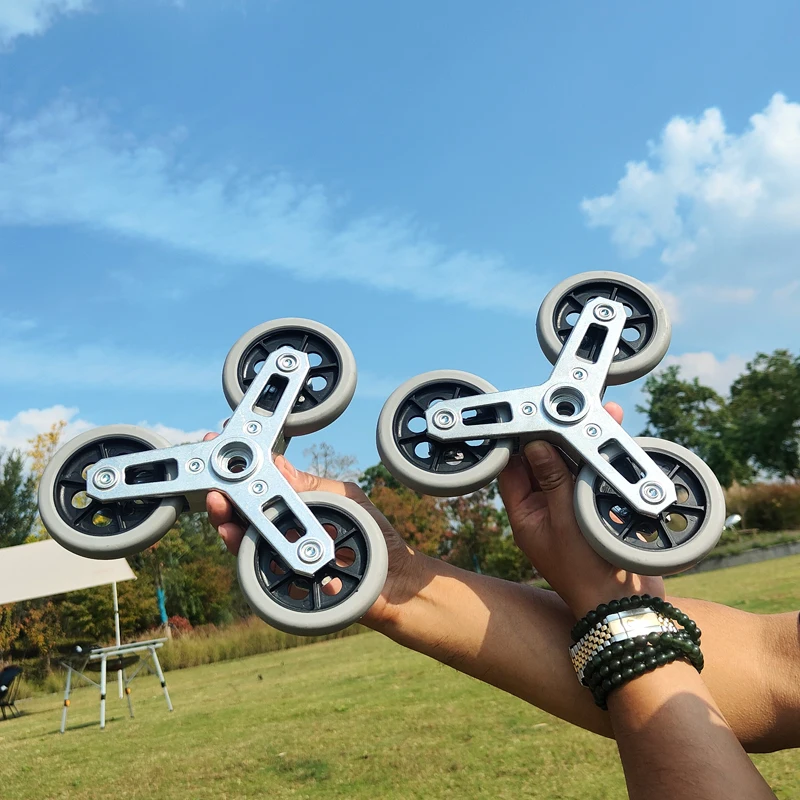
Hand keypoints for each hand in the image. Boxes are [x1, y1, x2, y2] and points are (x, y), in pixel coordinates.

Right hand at [202, 432, 420, 628]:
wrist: (396, 584)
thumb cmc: (377, 540)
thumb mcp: (348, 501)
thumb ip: (314, 486)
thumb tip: (280, 465)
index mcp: (297, 511)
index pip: (261, 492)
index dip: (240, 477)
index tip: (224, 459)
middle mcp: (285, 537)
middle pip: (244, 519)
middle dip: (225, 503)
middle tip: (216, 491)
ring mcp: (284, 563)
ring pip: (245, 547)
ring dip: (230, 529)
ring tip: (224, 515)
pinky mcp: (288, 591)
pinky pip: (263, 579)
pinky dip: (249, 562)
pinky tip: (240, 542)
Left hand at [497, 403, 664, 619]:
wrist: (625, 606)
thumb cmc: (587, 572)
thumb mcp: (565, 521)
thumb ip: (553, 480)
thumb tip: (535, 444)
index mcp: (525, 515)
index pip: (513, 469)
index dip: (521, 442)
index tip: (533, 416)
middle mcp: (545, 510)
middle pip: (546, 463)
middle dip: (559, 437)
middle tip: (572, 411)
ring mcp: (572, 510)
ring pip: (574, 468)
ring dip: (585, 444)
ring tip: (603, 416)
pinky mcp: (598, 511)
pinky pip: (596, 478)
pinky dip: (604, 460)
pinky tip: (616, 440)